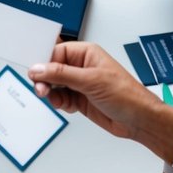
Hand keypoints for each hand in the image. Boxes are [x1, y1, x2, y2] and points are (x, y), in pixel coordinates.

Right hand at [27, 42, 172, 161]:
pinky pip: (60, 97)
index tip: (33, 72)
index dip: (43, 62)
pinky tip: (68, 106)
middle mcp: (81, 66)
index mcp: (86, 53)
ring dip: (52, 93)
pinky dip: (60, 102)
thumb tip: (38, 68)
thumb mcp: (91, 81)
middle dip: (45, 79)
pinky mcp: (80, 99)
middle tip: (42, 89)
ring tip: (59, 100)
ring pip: (54, 85)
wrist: (140, 120)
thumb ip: (61, 74)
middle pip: (51, 69)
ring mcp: (80, 83)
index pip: (55, 52)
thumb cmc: (126, 94)